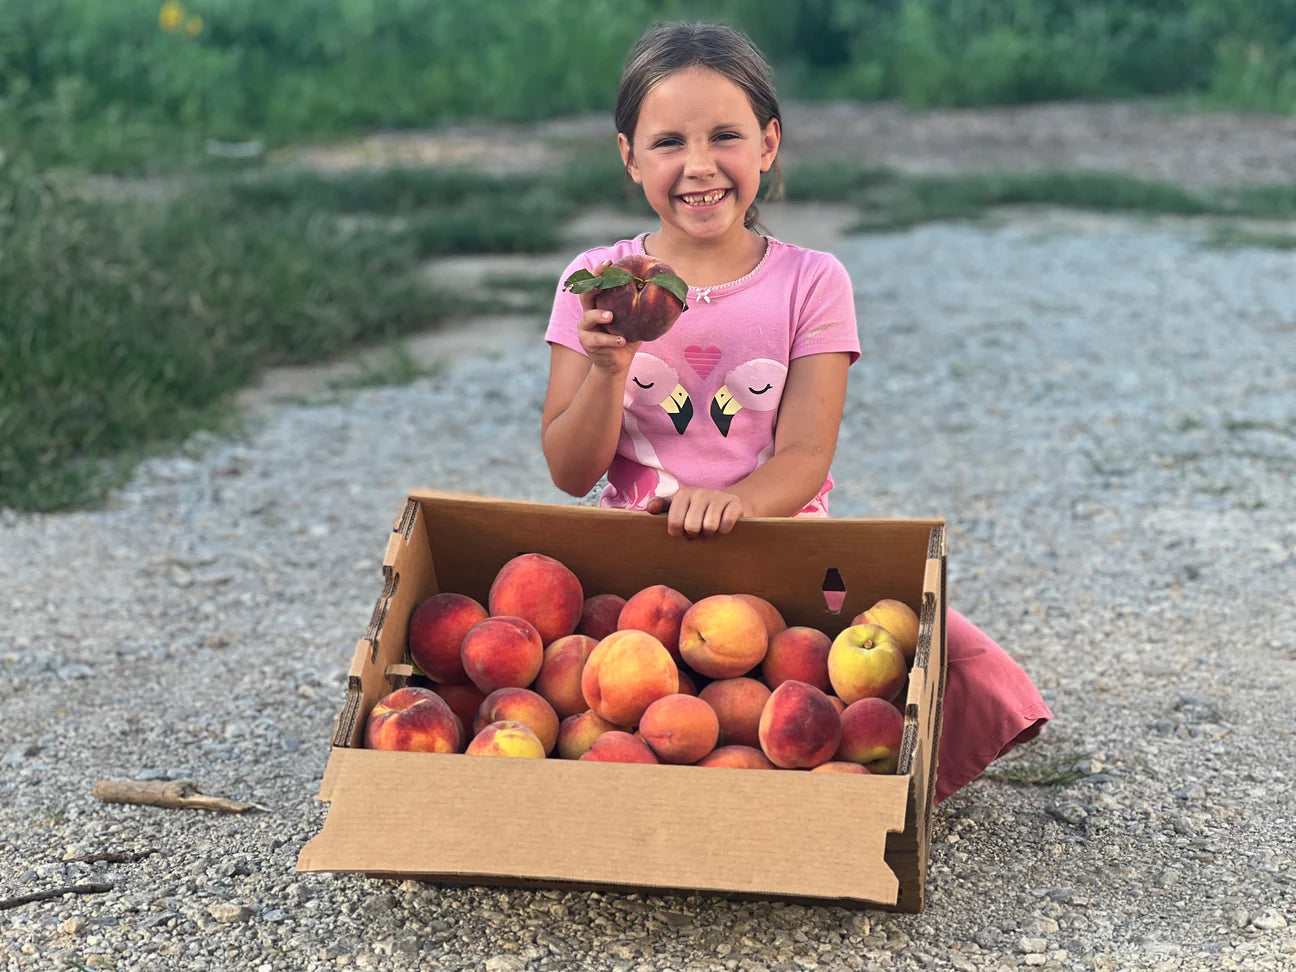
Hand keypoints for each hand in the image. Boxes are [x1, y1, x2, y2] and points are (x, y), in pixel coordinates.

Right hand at [576, 261, 640, 375]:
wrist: (617, 362)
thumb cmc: (628, 336)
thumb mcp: (636, 319)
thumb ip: (644, 305)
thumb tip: (668, 288)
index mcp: (600, 302)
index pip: (597, 283)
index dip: (599, 272)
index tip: (609, 263)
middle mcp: (589, 311)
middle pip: (585, 294)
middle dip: (593, 284)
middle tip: (603, 279)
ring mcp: (586, 327)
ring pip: (588, 317)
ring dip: (599, 315)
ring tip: (611, 316)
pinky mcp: (587, 342)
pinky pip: (597, 339)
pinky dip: (610, 340)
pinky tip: (622, 340)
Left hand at [646, 488, 743, 538]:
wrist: (726, 503)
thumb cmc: (695, 510)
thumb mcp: (676, 506)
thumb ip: (661, 506)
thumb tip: (650, 508)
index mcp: (682, 494)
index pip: (674, 523)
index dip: (678, 533)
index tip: (682, 531)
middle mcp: (699, 493)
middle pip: (691, 527)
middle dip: (694, 534)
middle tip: (697, 531)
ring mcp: (718, 496)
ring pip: (709, 526)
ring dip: (710, 534)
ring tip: (709, 530)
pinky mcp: (734, 503)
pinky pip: (726, 524)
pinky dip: (724, 531)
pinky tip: (723, 527)